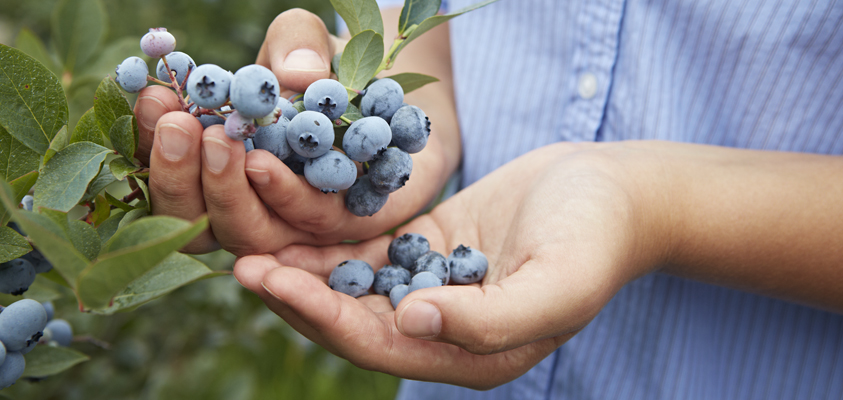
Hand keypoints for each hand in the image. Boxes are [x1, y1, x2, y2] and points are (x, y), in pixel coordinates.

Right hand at [135, 8, 459, 254]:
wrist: (402, 99)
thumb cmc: (336, 74)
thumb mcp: (305, 44)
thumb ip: (293, 45)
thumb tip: (294, 76)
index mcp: (217, 168)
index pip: (167, 174)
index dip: (148, 143)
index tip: (150, 97)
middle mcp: (251, 205)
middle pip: (196, 223)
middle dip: (178, 177)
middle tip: (177, 126)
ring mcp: (295, 223)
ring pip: (245, 234)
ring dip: (225, 191)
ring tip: (220, 140)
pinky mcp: (345, 225)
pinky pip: (308, 223)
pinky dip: (284, 196)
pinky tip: (264, 164)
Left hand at [234, 142, 672, 388]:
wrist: (614, 191)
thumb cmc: (595, 238)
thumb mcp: (557, 282)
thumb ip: (491, 319)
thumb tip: (412, 322)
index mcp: (470, 355)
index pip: (378, 344)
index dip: (321, 316)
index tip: (272, 281)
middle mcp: (441, 329)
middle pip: (352, 319)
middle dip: (296, 293)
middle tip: (241, 261)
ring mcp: (431, 287)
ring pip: (352, 284)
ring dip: (304, 264)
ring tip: (251, 236)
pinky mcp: (426, 249)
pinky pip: (368, 249)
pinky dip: (331, 237)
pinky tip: (293, 216)